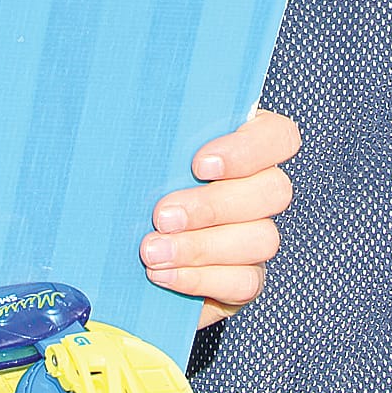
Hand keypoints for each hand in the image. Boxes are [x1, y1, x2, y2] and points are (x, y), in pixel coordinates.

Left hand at [141, 107, 298, 326]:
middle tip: (162, 215)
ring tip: (152, 251)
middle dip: (214, 205)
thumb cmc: (126, 182)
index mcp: (240, 144)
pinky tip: (163, 274)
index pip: (277, 136)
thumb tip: (127, 111)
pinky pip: (245, 282)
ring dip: (202, 246)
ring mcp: (256, 235)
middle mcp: (258, 188)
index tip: (199, 165)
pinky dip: (201, 279)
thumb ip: (147, 130)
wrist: (114, 246)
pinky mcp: (245, 278)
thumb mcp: (135, 149)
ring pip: (262, 238)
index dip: (248, 149)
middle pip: (274, 190)